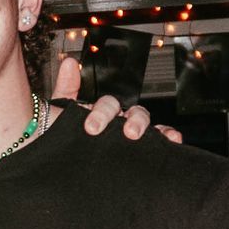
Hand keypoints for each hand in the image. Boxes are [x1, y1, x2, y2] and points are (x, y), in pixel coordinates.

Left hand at [50, 54, 180, 143]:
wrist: (56, 167)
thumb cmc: (57, 139)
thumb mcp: (58, 115)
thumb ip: (66, 89)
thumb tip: (71, 62)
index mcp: (101, 113)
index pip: (108, 105)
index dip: (102, 112)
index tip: (91, 128)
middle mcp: (118, 123)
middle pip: (132, 113)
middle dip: (130, 121)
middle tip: (124, 134)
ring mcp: (129, 136)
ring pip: (146, 123)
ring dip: (145, 126)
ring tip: (138, 136)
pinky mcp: (141, 152)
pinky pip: (160, 140)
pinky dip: (168, 137)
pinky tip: (173, 139)